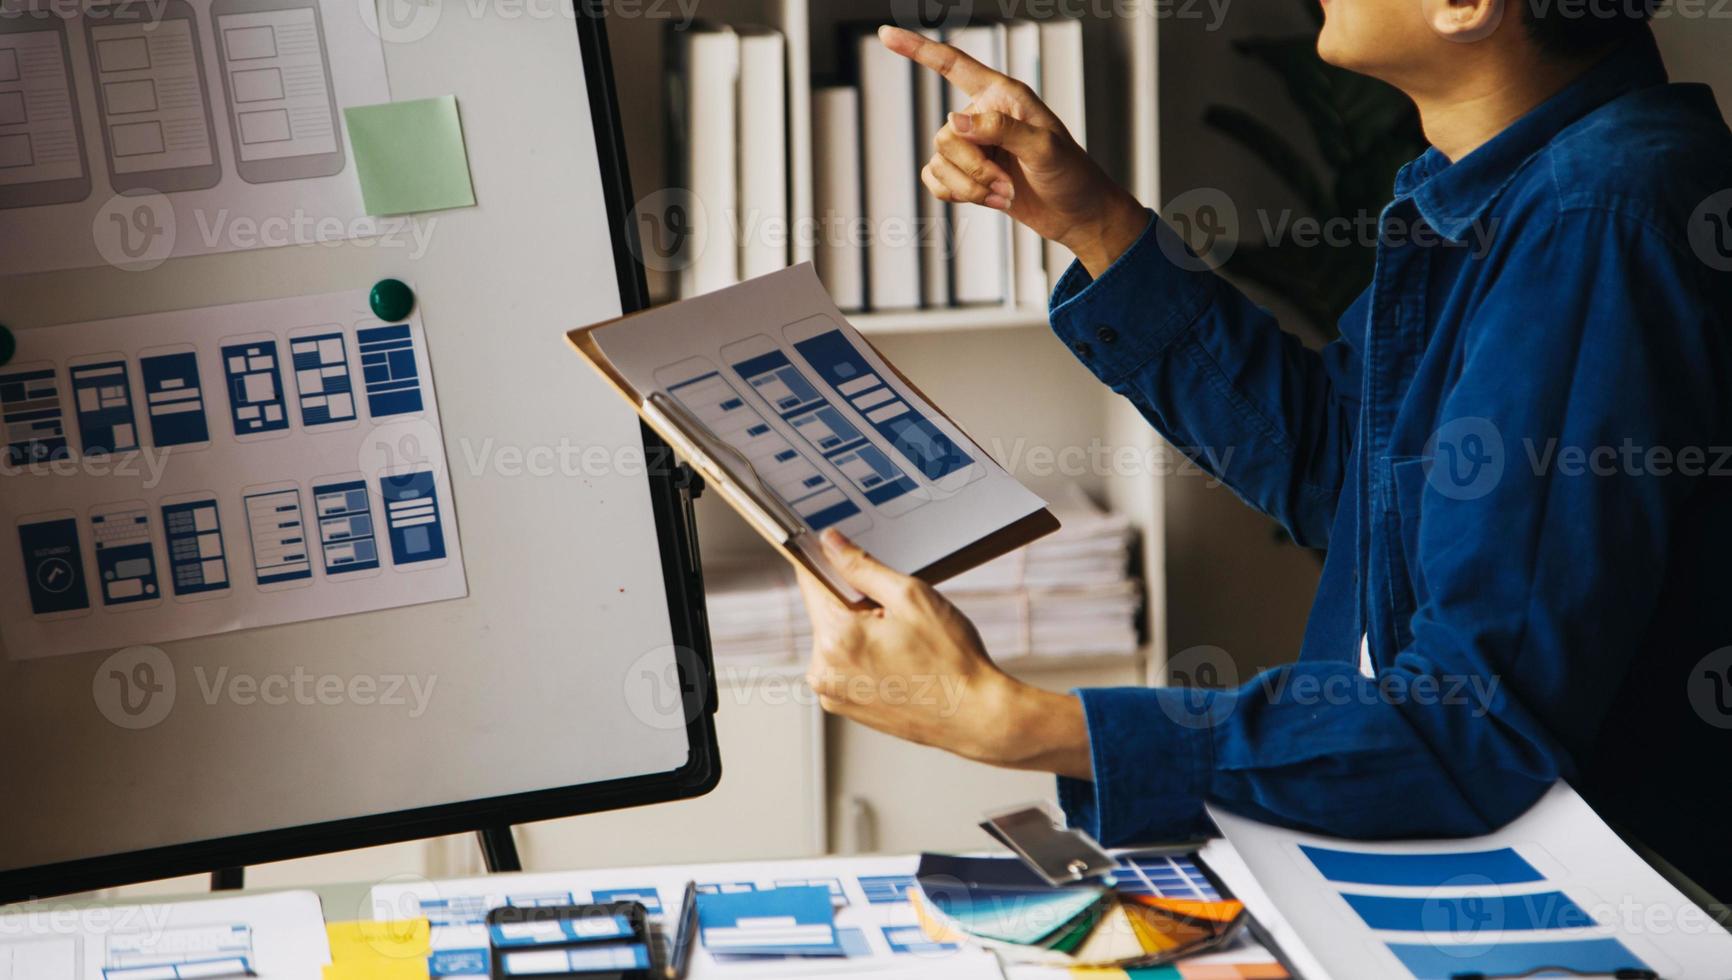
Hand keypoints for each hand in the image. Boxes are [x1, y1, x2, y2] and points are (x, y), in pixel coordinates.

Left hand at [799, 529, 1092, 779]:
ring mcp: (831, 692)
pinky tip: (896, 660)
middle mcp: (823, 670)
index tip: (842, 554)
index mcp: (836, 638)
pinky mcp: (842, 705)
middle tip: (896, 614)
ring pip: (835, 638)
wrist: (974, 715)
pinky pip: (843, 664)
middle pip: (825, 611)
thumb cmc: (952, 660)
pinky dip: (862, 654)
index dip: (828, 562)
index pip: (812, 581)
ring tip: (901, 642)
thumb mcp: (911, 596)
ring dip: (859, 630)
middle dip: (855, 603)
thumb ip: (862, 566)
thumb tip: (830, 543)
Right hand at [880, 25, 1147, 277]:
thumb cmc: (1071, 174)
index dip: (918, 49)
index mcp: (1002, 95)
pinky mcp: (967, 176)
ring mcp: (973, 148)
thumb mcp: (1045, 147)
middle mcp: (983, 116)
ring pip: (940, 162)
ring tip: (1004, 193)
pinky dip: (956, 196)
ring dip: (970, 186)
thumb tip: (955, 121)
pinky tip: (986, 200)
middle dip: (972, 167)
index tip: (885, 36)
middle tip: (1006, 182)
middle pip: (945, 135)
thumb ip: (1001, 128)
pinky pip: (935, 181)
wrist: (1076, 215)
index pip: (953, 65)